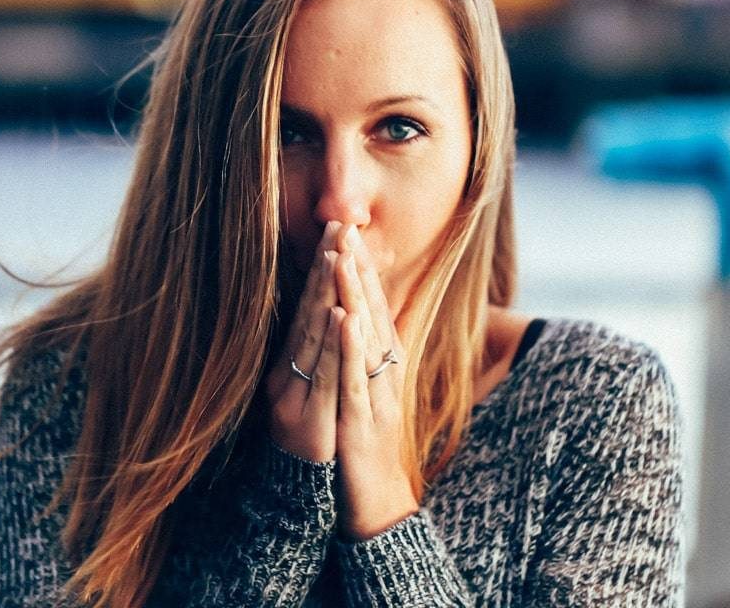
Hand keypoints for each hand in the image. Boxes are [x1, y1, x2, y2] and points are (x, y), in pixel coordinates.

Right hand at [264, 221, 342, 462]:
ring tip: (336, 253)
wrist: (303, 498)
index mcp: (289, 364)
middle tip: (337, 224)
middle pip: (307, 311)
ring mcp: (294, 395)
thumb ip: (317, 352)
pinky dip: (331, 342)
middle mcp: (286, 373)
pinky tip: (338, 313)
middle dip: (324, 266)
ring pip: (312, 335)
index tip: (336, 228)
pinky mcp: (308, 419)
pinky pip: (323, 374)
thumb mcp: (312, 391)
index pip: (307, 306)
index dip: (321, 267)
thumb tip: (332, 308)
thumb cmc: (314, 440)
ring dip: (324, 292)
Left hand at [332, 225, 419, 539]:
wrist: (379, 503)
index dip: (362, 268)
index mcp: (383, 363)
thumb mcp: (367, 390)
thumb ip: (364, 354)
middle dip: (358, 268)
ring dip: (355, 296)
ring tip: (345, 258)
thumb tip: (355, 317)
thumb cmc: (369, 445)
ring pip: (365, 337)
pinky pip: (355, 379)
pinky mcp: (361, 421)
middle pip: (371, 312)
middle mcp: (384, 372)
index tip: (348, 230)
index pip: (373, 306)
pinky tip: (345, 321)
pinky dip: (351, 348)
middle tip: (345, 226)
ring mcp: (375, 395)